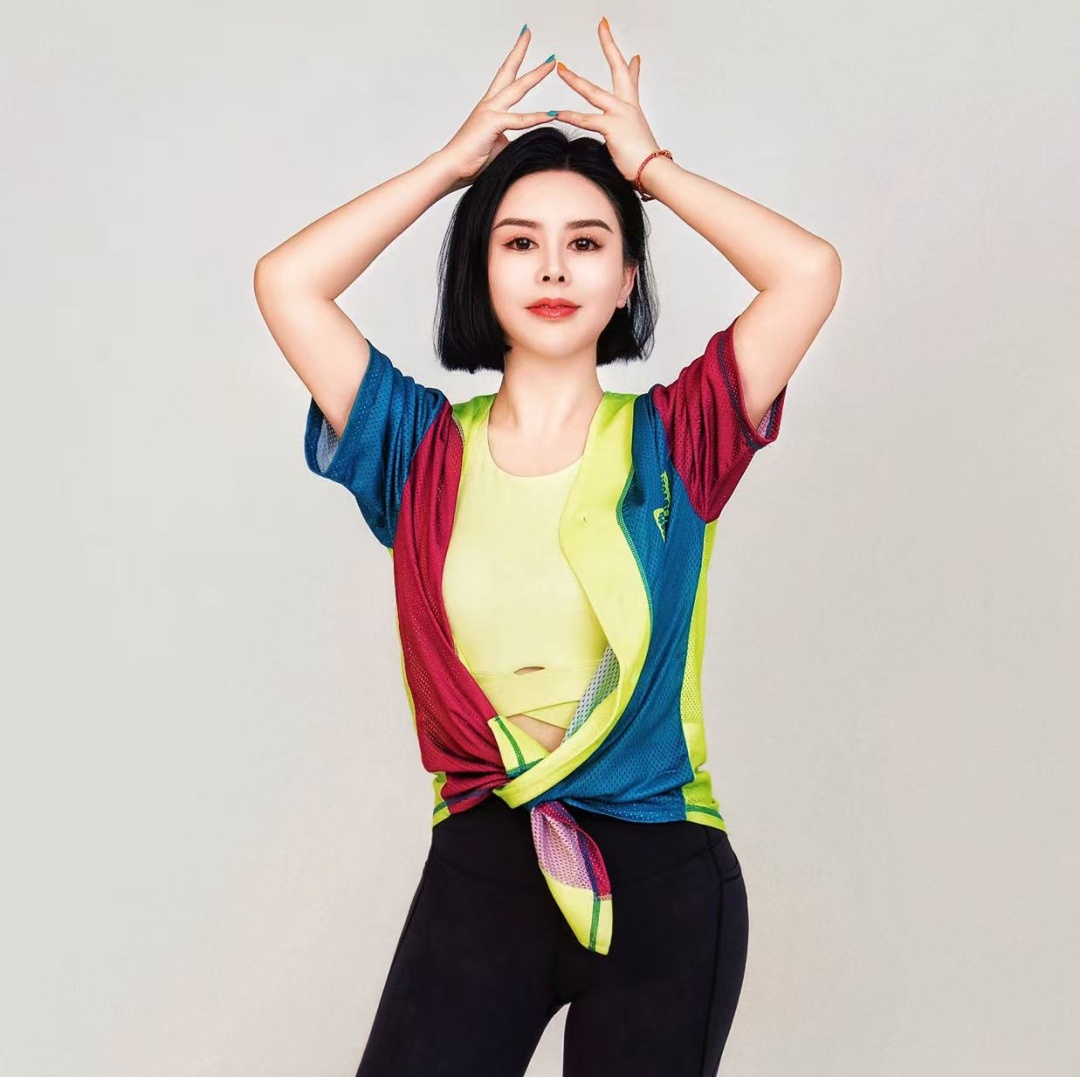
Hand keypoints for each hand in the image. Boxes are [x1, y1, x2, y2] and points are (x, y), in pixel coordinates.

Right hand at [436, 27, 558, 188]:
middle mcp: (489, 104)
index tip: (522, 44)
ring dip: (536, 74)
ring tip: (551, 62)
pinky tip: (551, 115)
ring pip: (517, 88)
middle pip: (507, 72)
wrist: (452, 168)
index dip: (514, 60)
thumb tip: (524, 141)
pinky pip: (519, 120)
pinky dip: (537, 118)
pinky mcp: (492, 123)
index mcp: (490, 107)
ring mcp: (490, 111)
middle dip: (519, 51)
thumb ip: (511, 139)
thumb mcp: (498, 146)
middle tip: (527, 33)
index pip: (504, 79)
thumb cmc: (471, 161)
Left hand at [552, 18, 663, 186]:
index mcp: (632, 109)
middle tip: (602, 26)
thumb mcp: (635, 141)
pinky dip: (571, 116)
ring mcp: (620, 115)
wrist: (653, 172)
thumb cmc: (642, 163)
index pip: (631, 79)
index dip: (630, 64)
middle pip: (618, 69)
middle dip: (610, 45)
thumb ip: (625, 132)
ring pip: (593, 92)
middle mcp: (627, 107)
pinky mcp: (612, 128)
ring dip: (575, 80)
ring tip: (561, 69)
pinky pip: (587, 119)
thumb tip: (620, 134)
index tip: (632, 53)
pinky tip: (557, 112)